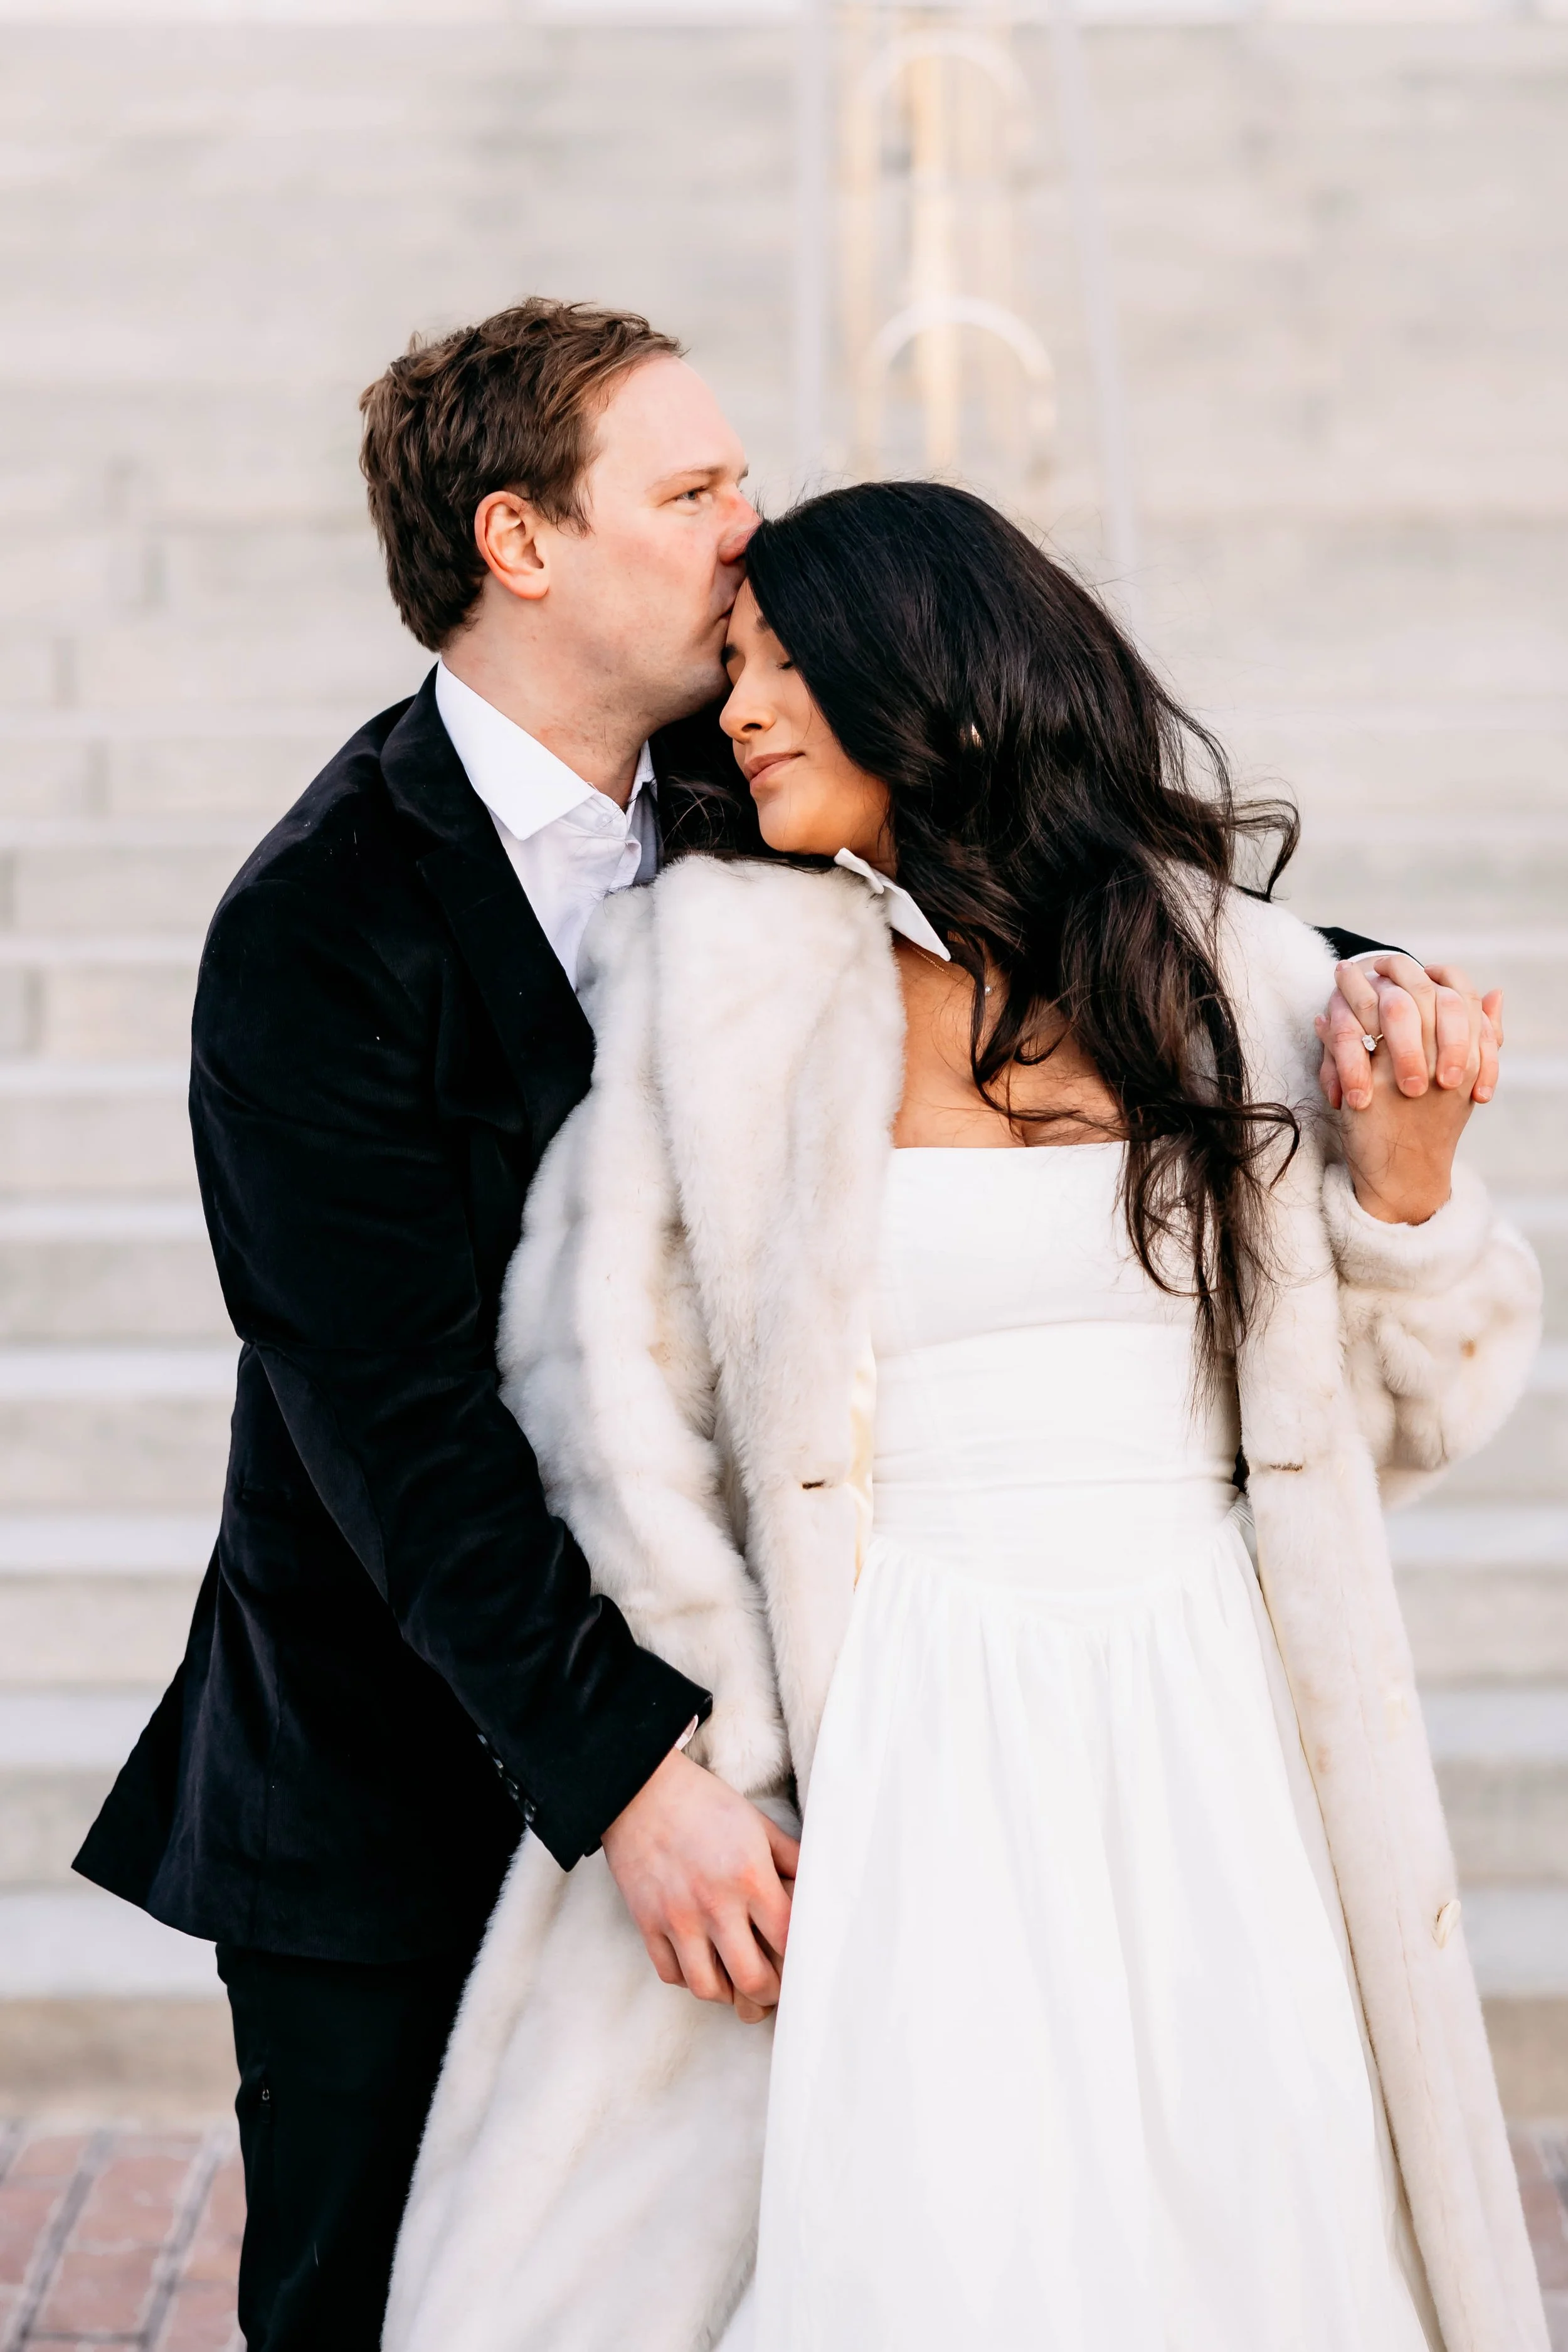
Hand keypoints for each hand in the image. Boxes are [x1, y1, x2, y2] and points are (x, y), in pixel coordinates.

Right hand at [601, 1745, 798, 2023]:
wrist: (640, 1789)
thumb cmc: (706, 1804)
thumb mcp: (757, 1824)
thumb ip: (790, 1859)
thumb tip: (819, 1887)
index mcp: (749, 1877)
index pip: (788, 1940)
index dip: (801, 1961)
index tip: (803, 1965)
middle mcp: (715, 1904)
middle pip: (752, 1979)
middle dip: (768, 1994)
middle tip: (772, 1989)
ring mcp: (677, 1917)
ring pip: (707, 1988)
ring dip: (727, 1994)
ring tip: (736, 1984)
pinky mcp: (646, 1922)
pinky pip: (670, 1973)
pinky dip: (688, 1978)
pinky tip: (701, 1964)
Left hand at [1314, 955, 1503, 1224]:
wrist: (1406, 1177)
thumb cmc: (1432, 1126)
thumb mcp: (1464, 1083)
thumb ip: (1483, 1036)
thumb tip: (1495, 991)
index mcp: (1466, 1058)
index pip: (1456, 993)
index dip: (1433, 972)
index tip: (1409, 962)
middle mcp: (1440, 1063)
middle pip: (1419, 995)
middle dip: (1392, 971)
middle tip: (1368, 960)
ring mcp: (1406, 1076)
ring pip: (1384, 1013)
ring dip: (1358, 989)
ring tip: (1343, 972)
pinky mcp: (1372, 1091)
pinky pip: (1351, 1044)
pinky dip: (1336, 1027)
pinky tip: (1325, 1014)